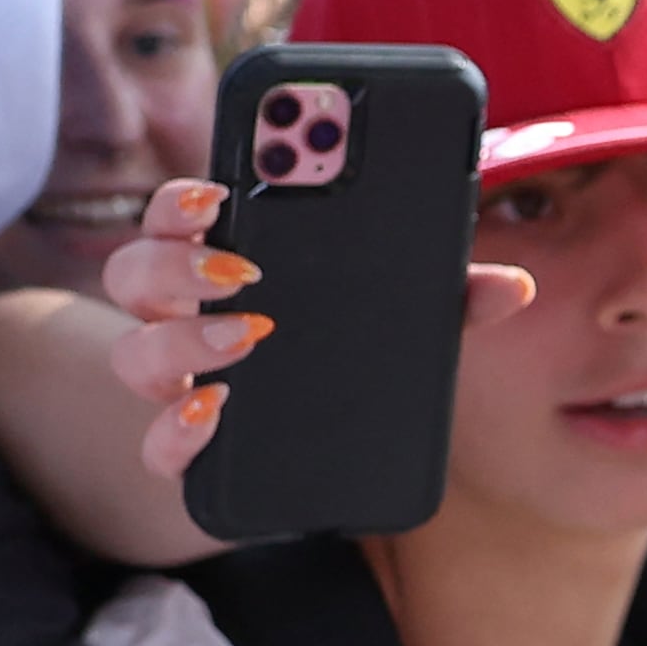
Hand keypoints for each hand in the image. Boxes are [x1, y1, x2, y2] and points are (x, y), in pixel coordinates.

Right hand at [107, 175, 529, 483]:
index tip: (220, 192)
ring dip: (180, 341)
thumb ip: (447, 294)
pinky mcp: (190, 451)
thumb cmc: (349, 354)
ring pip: (132, 354)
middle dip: (177, 264)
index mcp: (223, 264)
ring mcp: (177, 385)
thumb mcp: (402, 317)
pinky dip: (177, 432)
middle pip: (135, 274)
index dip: (184, 199)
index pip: (177, 214)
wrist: (314, 454)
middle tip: (241, 270)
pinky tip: (217, 414)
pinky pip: (156, 447)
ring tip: (247, 337)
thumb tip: (514, 286)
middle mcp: (181, 319)